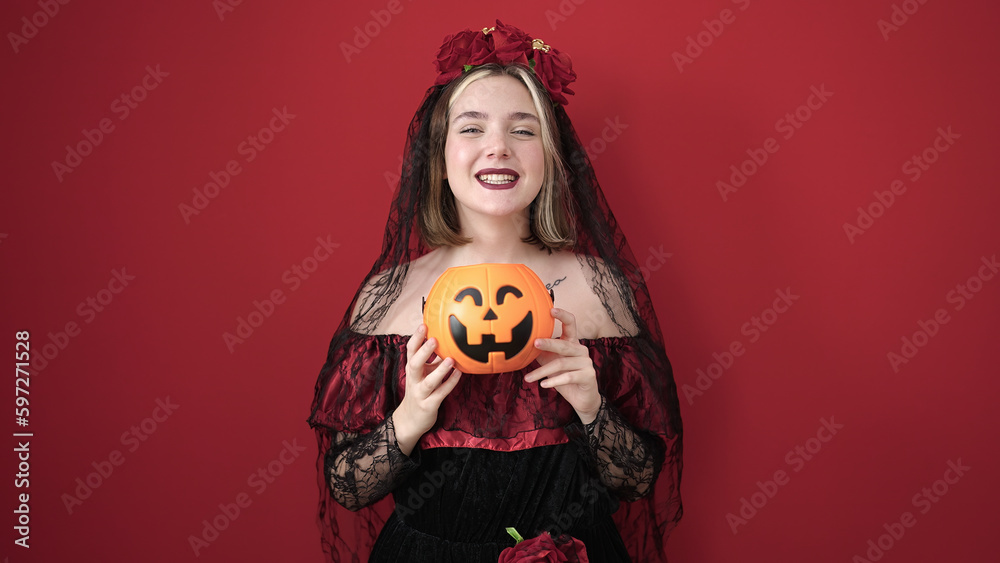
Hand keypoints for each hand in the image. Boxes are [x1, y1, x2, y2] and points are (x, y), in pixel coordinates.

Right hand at [393, 324, 461, 454]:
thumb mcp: (424, 374)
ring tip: (450, 359)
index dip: (416, 338)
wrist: (410, 420)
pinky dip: (450, 383)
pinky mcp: (429, 405)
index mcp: (412, 370)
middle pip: (414, 364)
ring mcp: (420, 393)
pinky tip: (459, 374)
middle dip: (423, 352)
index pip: (410, 351)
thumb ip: (434, 360)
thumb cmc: (421, 391)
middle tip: (434, 339)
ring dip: (440, 370)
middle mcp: (414, 380)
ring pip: (429, 381)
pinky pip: (440, 394)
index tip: (424, 325)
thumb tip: (449, 341)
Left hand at [523, 308, 601, 423]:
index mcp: (572, 343)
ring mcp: (586, 362)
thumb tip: (521, 343)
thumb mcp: (550, 362)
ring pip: (562, 363)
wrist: (581, 398)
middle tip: (534, 343)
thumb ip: (541, 352)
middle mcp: (581, 350)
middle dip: (548, 343)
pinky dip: (554, 381)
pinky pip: (569, 377)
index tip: (551, 309)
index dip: (562, 315)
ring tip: (528, 378)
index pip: (571, 324)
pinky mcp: (588, 376)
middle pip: (564, 344)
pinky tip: (543, 385)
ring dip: (543, 371)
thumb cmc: (564, 376)